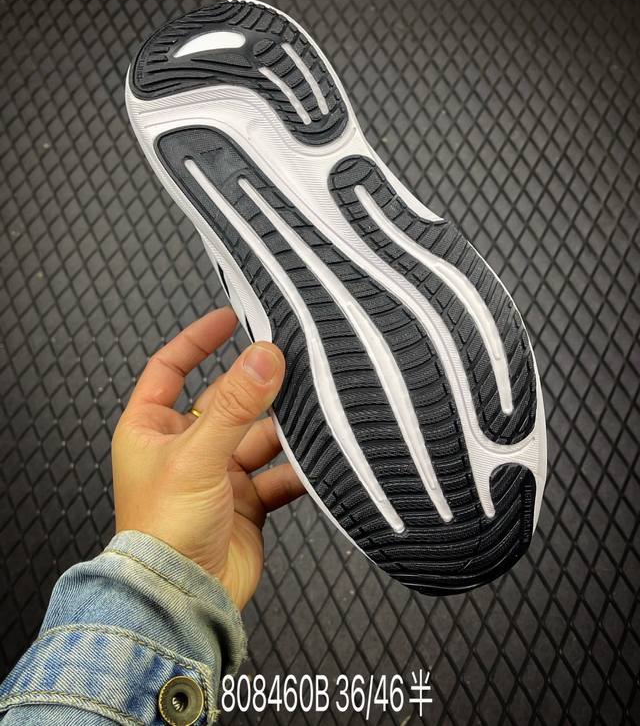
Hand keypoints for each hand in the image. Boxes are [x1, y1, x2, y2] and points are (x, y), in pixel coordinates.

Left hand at [112, 307, 304, 608]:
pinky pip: (279, 474)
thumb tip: (264, 356)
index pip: (170, 368)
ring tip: (315, 411)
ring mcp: (217, 475)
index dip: (197, 340)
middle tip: (292, 361)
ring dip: (285, 428)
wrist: (182, 600)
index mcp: (151, 429)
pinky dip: (299, 468)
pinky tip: (321, 460)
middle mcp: (184, 448)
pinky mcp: (246, 502)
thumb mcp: (197, 455)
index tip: (231, 317)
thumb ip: (235, 405)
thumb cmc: (163, 531)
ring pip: (258, 436)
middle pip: (226, 401)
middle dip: (257, 386)